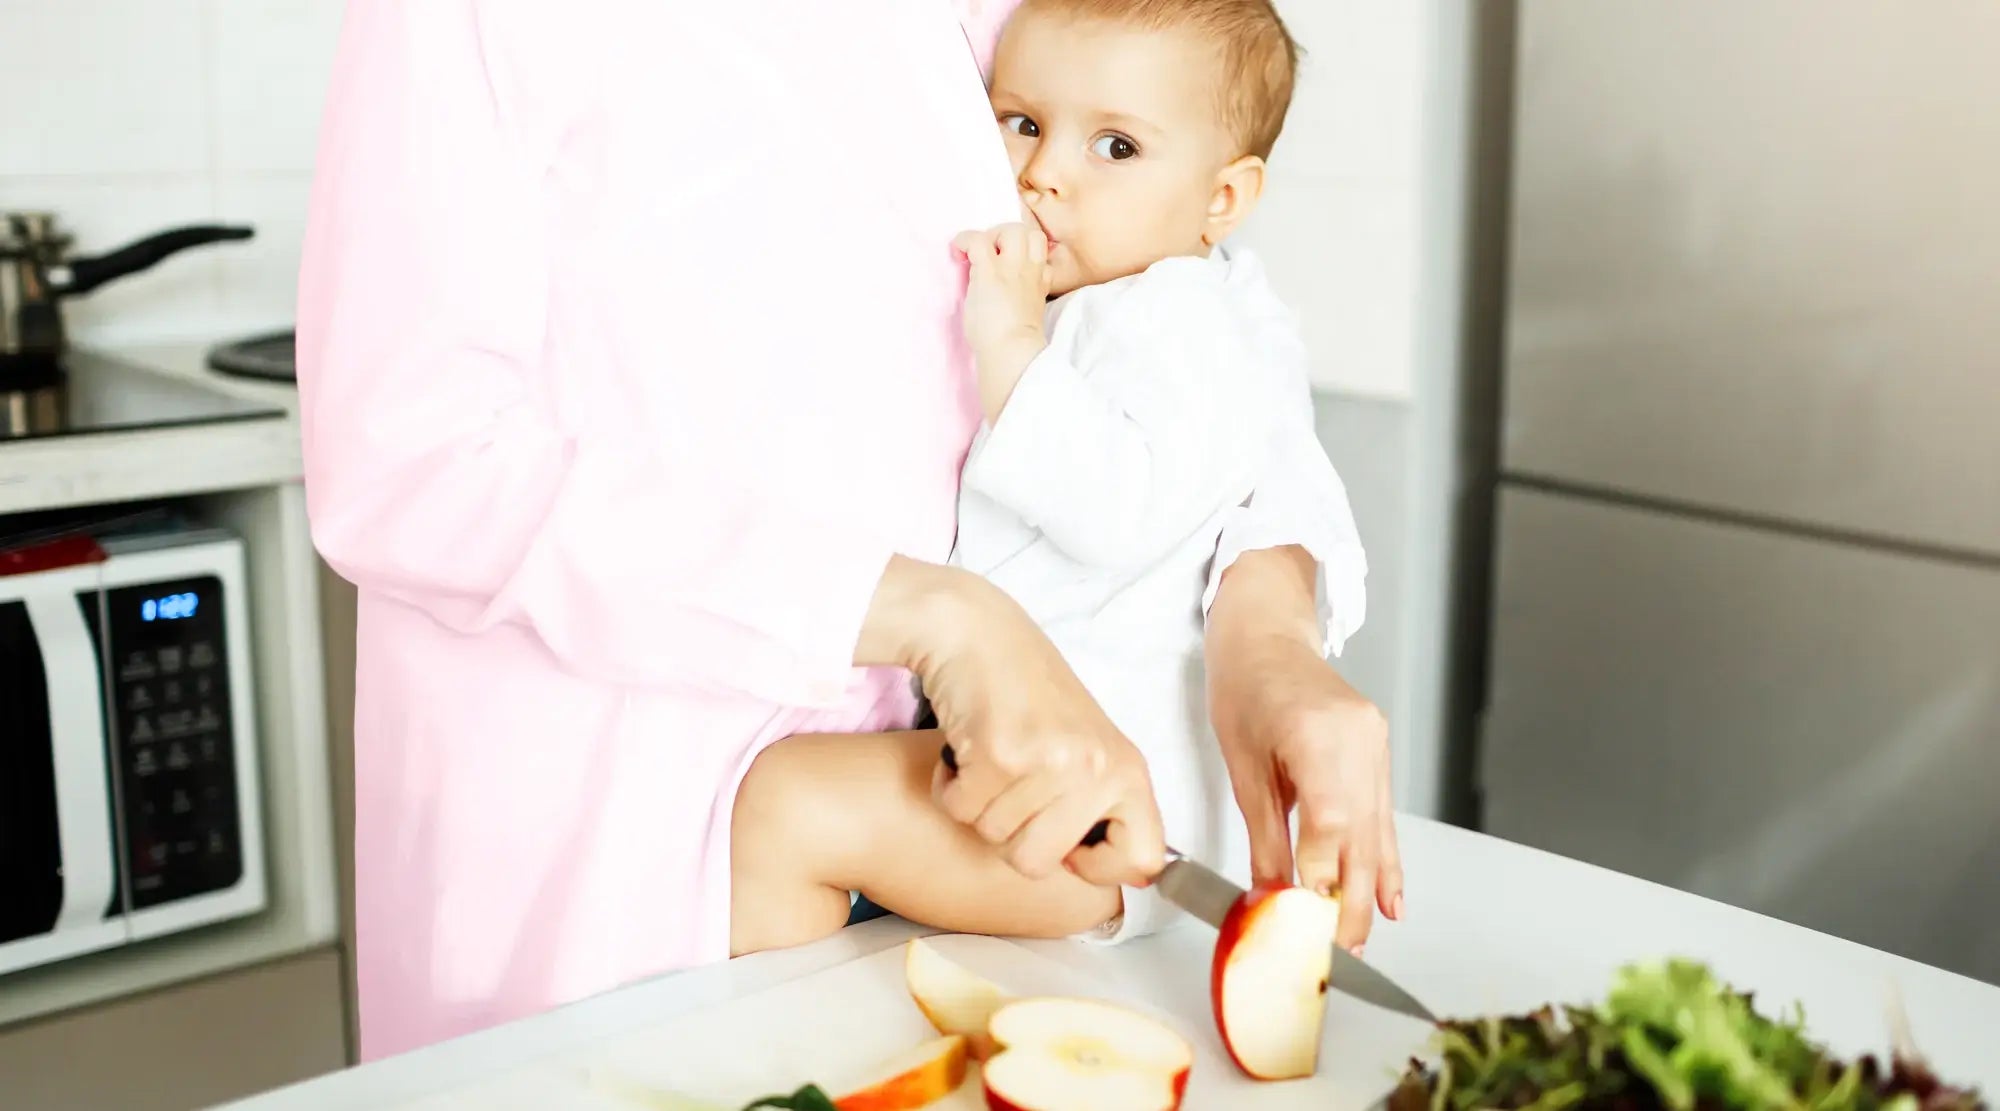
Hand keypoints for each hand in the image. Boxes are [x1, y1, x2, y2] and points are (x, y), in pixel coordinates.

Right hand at [885, 563, 1165, 887]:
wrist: (979, 633)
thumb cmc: (1029, 693)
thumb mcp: (1088, 749)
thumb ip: (1102, 807)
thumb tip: (1132, 876)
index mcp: (1128, 770)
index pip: (1141, 861)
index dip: (1097, 867)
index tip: (1069, 844)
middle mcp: (1096, 767)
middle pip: (1037, 863)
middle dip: (1008, 834)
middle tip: (1011, 784)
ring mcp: (1048, 761)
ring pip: (994, 838)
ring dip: (977, 804)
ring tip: (990, 756)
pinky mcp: (999, 752)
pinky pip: (960, 810)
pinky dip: (950, 788)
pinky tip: (966, 750)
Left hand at [952, 222, 1049, 402]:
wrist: (1011, 351)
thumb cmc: (1014, 344)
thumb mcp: (1027, 313)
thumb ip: (1020, 293)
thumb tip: (997, 286)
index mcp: (1040, 282)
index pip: (1040, 252)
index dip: (1022, 252)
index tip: (1006, 264)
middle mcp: (1030, 270)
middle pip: (1029, 233)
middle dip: (1008, 236)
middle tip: (991, 253)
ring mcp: (1011, 269)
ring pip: (1010, 230)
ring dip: (991, 236)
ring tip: (978, 253)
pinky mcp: (990, 272)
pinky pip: (977, 240)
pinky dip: (964, 240)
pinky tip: (958, 252)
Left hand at [1204, 550, 1403, 954]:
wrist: (1267, 638)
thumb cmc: (1243, 688)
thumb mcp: (1242, 765)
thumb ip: (1265, 833)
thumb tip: (1273, 894)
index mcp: (1317, 734)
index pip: (1329, 821)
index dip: (1321, 874)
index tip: (1308, 916)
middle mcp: (1357, 739)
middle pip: (1362, 834)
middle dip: (1353, 898)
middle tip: (1341, 947)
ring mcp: (1375, 744)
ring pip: (1378, 830)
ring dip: (1372, 888)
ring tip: (1362, 937)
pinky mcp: (1379, 750)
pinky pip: (1384, 814)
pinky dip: (1386, 858)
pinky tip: (1393, 899)